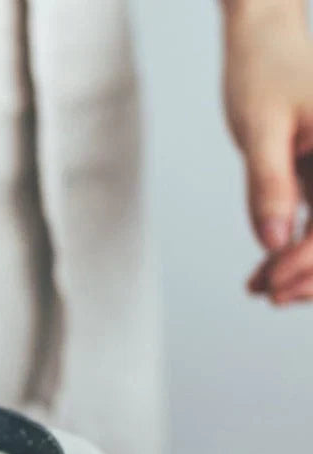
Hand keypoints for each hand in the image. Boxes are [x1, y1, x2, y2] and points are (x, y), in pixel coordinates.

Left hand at [223, 0, 312, 303]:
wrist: (265, 41)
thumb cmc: (263, 72)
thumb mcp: (260, 128)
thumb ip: (267, 184)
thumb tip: (271, 242)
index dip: (311, 261)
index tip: (272, 281)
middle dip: (312, 273)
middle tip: (268, 296)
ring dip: (305, 269)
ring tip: (261, 289)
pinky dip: (298, 250)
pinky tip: (264, 272)